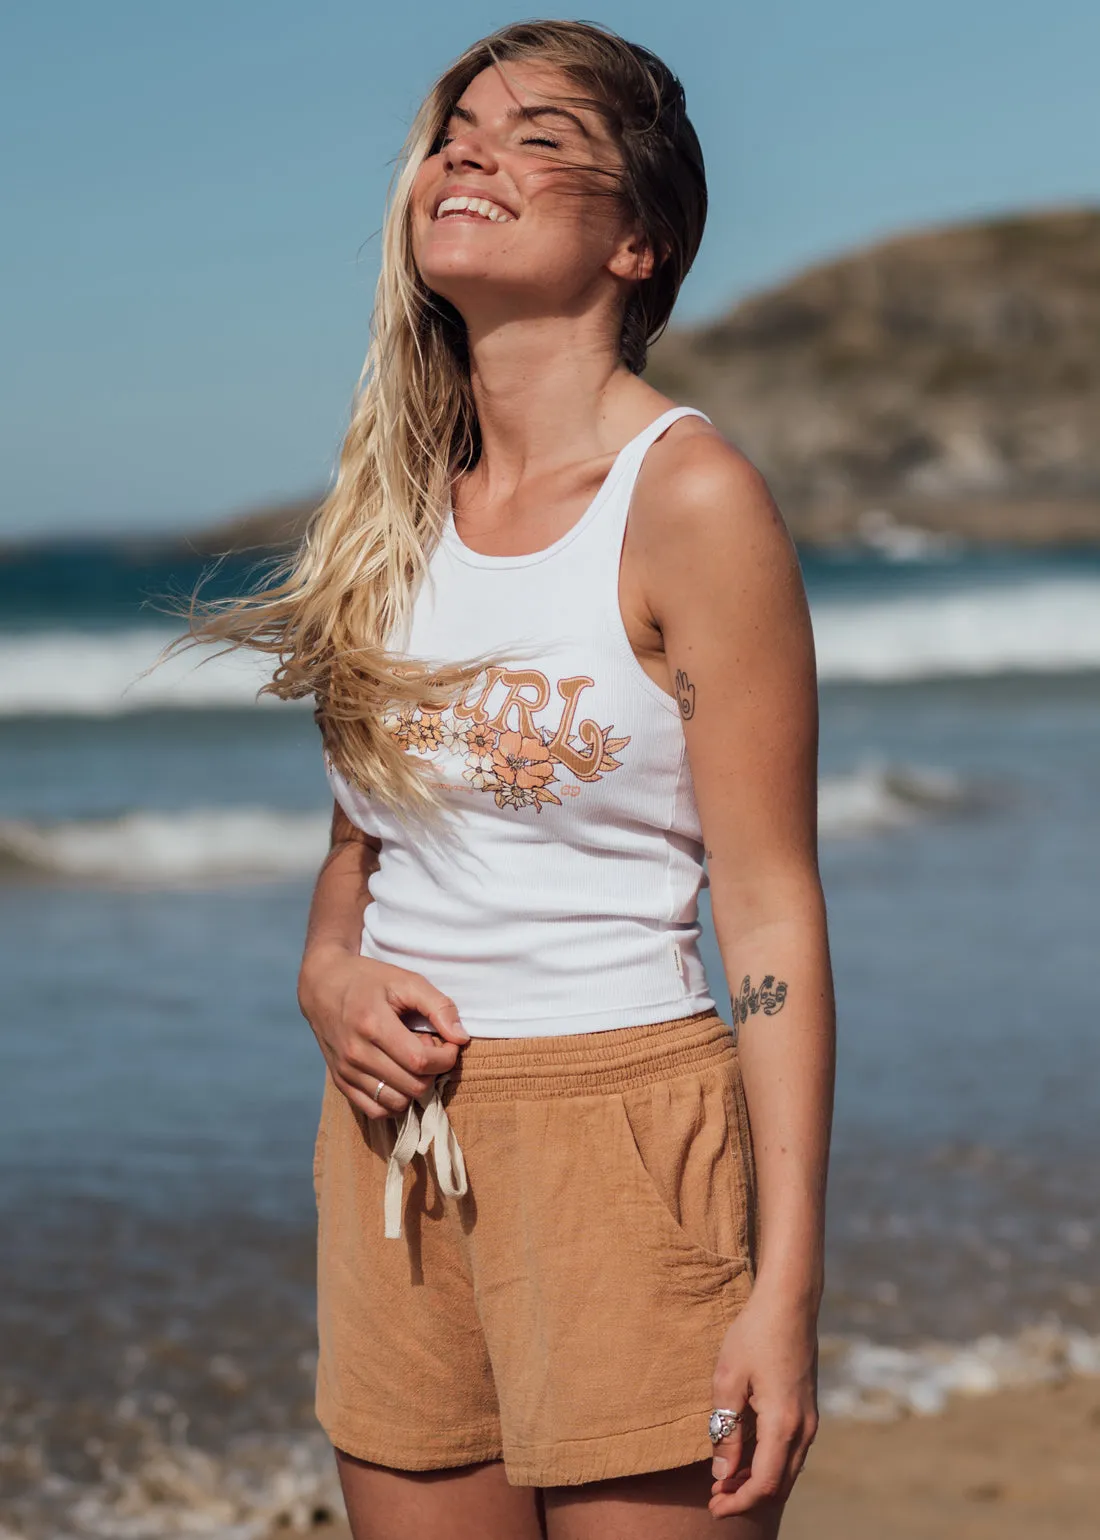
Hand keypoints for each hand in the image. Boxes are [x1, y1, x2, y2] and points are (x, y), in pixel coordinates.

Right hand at [298, 942, 469, 1118]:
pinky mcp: (340, 1082)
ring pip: (396, 1104)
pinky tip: (397, 1077)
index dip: (445, 1057)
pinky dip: (394, 1101)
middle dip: (432, 1071)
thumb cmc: (369, 980)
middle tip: (427, 1047)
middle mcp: (356, 1053)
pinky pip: (375, 1111)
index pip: (421, 1062)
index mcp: (373, 1025)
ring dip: (414, 1087)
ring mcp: (346, 1071)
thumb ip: (438, 1006)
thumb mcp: (406, 981)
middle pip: (413, 1086)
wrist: (324, 985)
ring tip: (410, 1061)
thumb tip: (461, 1038)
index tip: (447, 1042)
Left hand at [708, 1290, 818, 1519]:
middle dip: (747, 1497)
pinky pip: (791, 1451)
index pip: (764, 1484)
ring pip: (787, 1470)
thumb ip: (726, 1431)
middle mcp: (803, 1428)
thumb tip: (722, 1475)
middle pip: (778, 1484)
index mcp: (783, 1424)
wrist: (790, 1302)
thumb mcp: (728, 1380)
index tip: (713, 1507)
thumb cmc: (754, 1334)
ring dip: (758, 1482)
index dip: (738, 1502)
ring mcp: (809, 1419)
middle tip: (715, 1500)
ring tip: (725, 1481)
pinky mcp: (807, 1409)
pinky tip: (746, 1457)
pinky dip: (769, 1463)